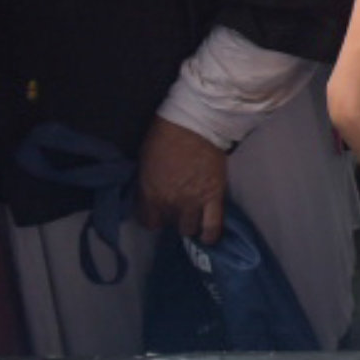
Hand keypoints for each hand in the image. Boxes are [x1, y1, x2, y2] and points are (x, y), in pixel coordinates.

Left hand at [137, 116, 228, 245]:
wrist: (195, 123)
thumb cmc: (165, 135)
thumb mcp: (145, 160)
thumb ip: (147, 183)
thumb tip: (150, 194)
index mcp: (150, 192)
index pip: (148, 221)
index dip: (152, 217)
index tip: (157, 212)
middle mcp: (170, 202)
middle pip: (170, 224)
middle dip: (172, 218)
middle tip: (176, 208)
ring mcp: (193, 201)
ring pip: (189, 228)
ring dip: (189, 224)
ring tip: (192, 216)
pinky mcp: (214, 197)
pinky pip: (212, 226)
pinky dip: (210, 235)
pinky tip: (207, 236)